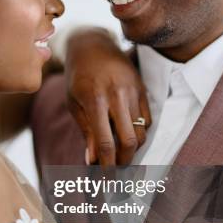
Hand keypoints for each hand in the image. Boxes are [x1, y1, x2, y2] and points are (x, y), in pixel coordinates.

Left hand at [65, 28, 150, 165]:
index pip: (106, 141)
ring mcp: (133, 91)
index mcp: (95, 99)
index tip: (105, 178)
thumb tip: (93, 160)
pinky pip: (148, 119)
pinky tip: (127, 134)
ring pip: (142, 132)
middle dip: (124, 161)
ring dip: (132, 149)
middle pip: (130, 140)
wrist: (93, 44)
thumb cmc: (78, 76)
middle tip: (116, 170)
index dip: (107, 164)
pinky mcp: (143, 89)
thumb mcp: (74, 103)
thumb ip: (86, 131)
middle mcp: (117, 95)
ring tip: (120, 155)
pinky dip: (140, 132)